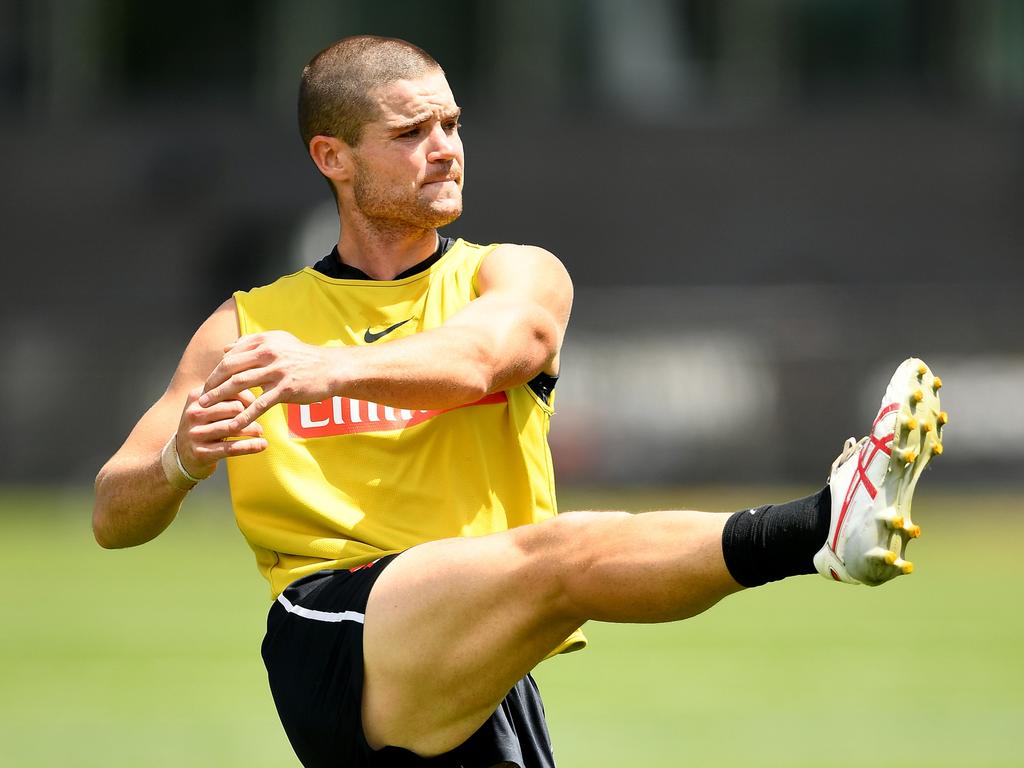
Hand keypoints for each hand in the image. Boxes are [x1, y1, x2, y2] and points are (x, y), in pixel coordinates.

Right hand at [175, 385, 266, 477]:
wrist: (181, 455)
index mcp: (197, 397)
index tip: (258, 402)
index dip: (248, 396)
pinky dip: (250, 446)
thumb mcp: (209, 407)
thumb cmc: (205, 426)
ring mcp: (196, 433)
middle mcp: (194, 413)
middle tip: (261, 417)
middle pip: (234, 408)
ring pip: (234, 427)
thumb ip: (227, 395)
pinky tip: (263, 445)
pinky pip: (231, 448)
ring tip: (261, 431)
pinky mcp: (201, 452)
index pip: (229, 389)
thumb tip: (258, 384)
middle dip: (251, 412)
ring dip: (253, 429)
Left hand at [199, 331, 338, 429]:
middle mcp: (268, 353)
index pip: (232, 354)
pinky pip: (259, 404)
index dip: (217, 369)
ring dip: (219, 397)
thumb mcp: (279, 342)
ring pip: (240, 384)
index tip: (208, 383)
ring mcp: (277, 371)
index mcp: (264, 341)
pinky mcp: (285, 389)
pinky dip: (243, 415)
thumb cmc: (305, 357)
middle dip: (212, 383)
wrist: (332, 369)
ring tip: (206, 407)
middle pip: (230, 367)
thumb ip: (251, 344)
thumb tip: (225, 349)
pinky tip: (233, 426)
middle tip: (201, 396)